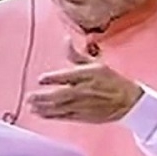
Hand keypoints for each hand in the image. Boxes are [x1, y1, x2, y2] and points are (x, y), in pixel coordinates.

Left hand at [27, 40, 142, 122]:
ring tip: (31, 106)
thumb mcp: (96, 63)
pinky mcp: (83, 116)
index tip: (41, 79)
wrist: (128, 102)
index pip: (67, 77)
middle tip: (29, 97)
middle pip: (60, 95)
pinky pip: (63, 116)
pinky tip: (40, 113)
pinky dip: (51, 116)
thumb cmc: (111, 80)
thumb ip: (77, 54)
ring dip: (43, 108)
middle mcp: (84, 90)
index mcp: (88, 75)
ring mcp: (83, 105)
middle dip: (42, 97)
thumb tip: (65, 39)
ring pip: (59, 108)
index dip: (53, 79)